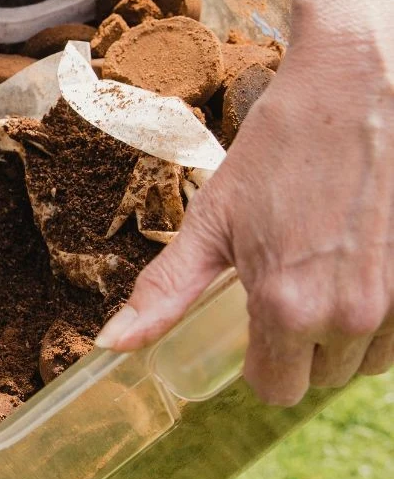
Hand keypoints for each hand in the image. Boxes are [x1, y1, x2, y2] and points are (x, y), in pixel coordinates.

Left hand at [95, 13, 393, 403]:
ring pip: (369, 358)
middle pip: (322, 375)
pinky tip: (370, 261)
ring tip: (332, 266)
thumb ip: (165, 291)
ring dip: (350, 331)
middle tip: (294, 278)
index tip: (256, 319)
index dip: (260, 359)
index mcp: (288, 308)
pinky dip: (388, 312)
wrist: (360, 90)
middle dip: (304, 342)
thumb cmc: (282, 149)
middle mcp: (352, 318)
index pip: (273, 388)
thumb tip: (112, 343)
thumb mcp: (212, 219)